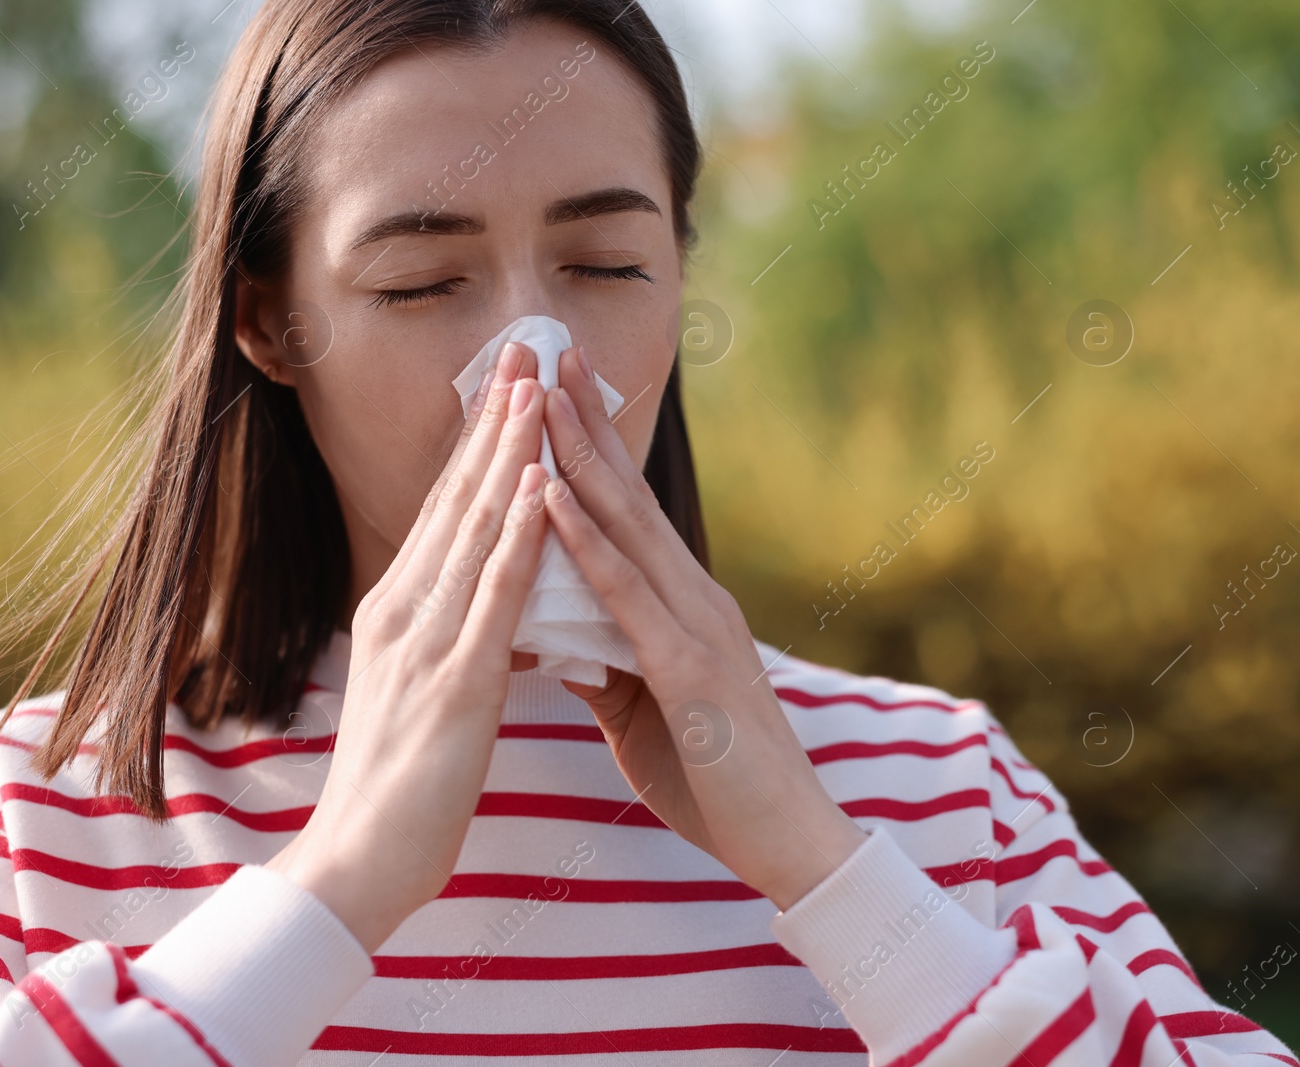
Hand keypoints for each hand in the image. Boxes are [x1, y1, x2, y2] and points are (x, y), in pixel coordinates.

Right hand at [266, 340, 552, 951]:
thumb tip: (490, 621)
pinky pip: (494, 596)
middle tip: (526, 345)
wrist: (357, 861)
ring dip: (510, 452)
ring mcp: (425, 641)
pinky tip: (540, 485)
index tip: (510, 382)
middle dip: (496, 418)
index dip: (480, 442)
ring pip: (476, 529)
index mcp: (399, 612)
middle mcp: (404, 610)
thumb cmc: (395, 789)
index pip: (448, 511)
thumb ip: (450, 646)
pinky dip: (519, 536)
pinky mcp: (453, 683)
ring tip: (538, 386)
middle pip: (459, 498)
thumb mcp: (421, 695)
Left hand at [538, 344, 868, 909]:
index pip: (628, 513)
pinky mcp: (690, 667)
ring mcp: (696, 625)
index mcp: (683, 606)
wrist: (790, 843)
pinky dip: (586, 543)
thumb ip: (605, 663)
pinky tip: (552, 497)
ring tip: (540, 395)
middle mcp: (694, 597)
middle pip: (628, 495)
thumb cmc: (718, 780)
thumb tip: (554, 637)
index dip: (591, 449)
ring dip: (579, 458)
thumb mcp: (644, 710)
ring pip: (627, 526)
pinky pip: (627, 595)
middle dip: (583, 423)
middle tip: (545, 352)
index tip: (551, 392)